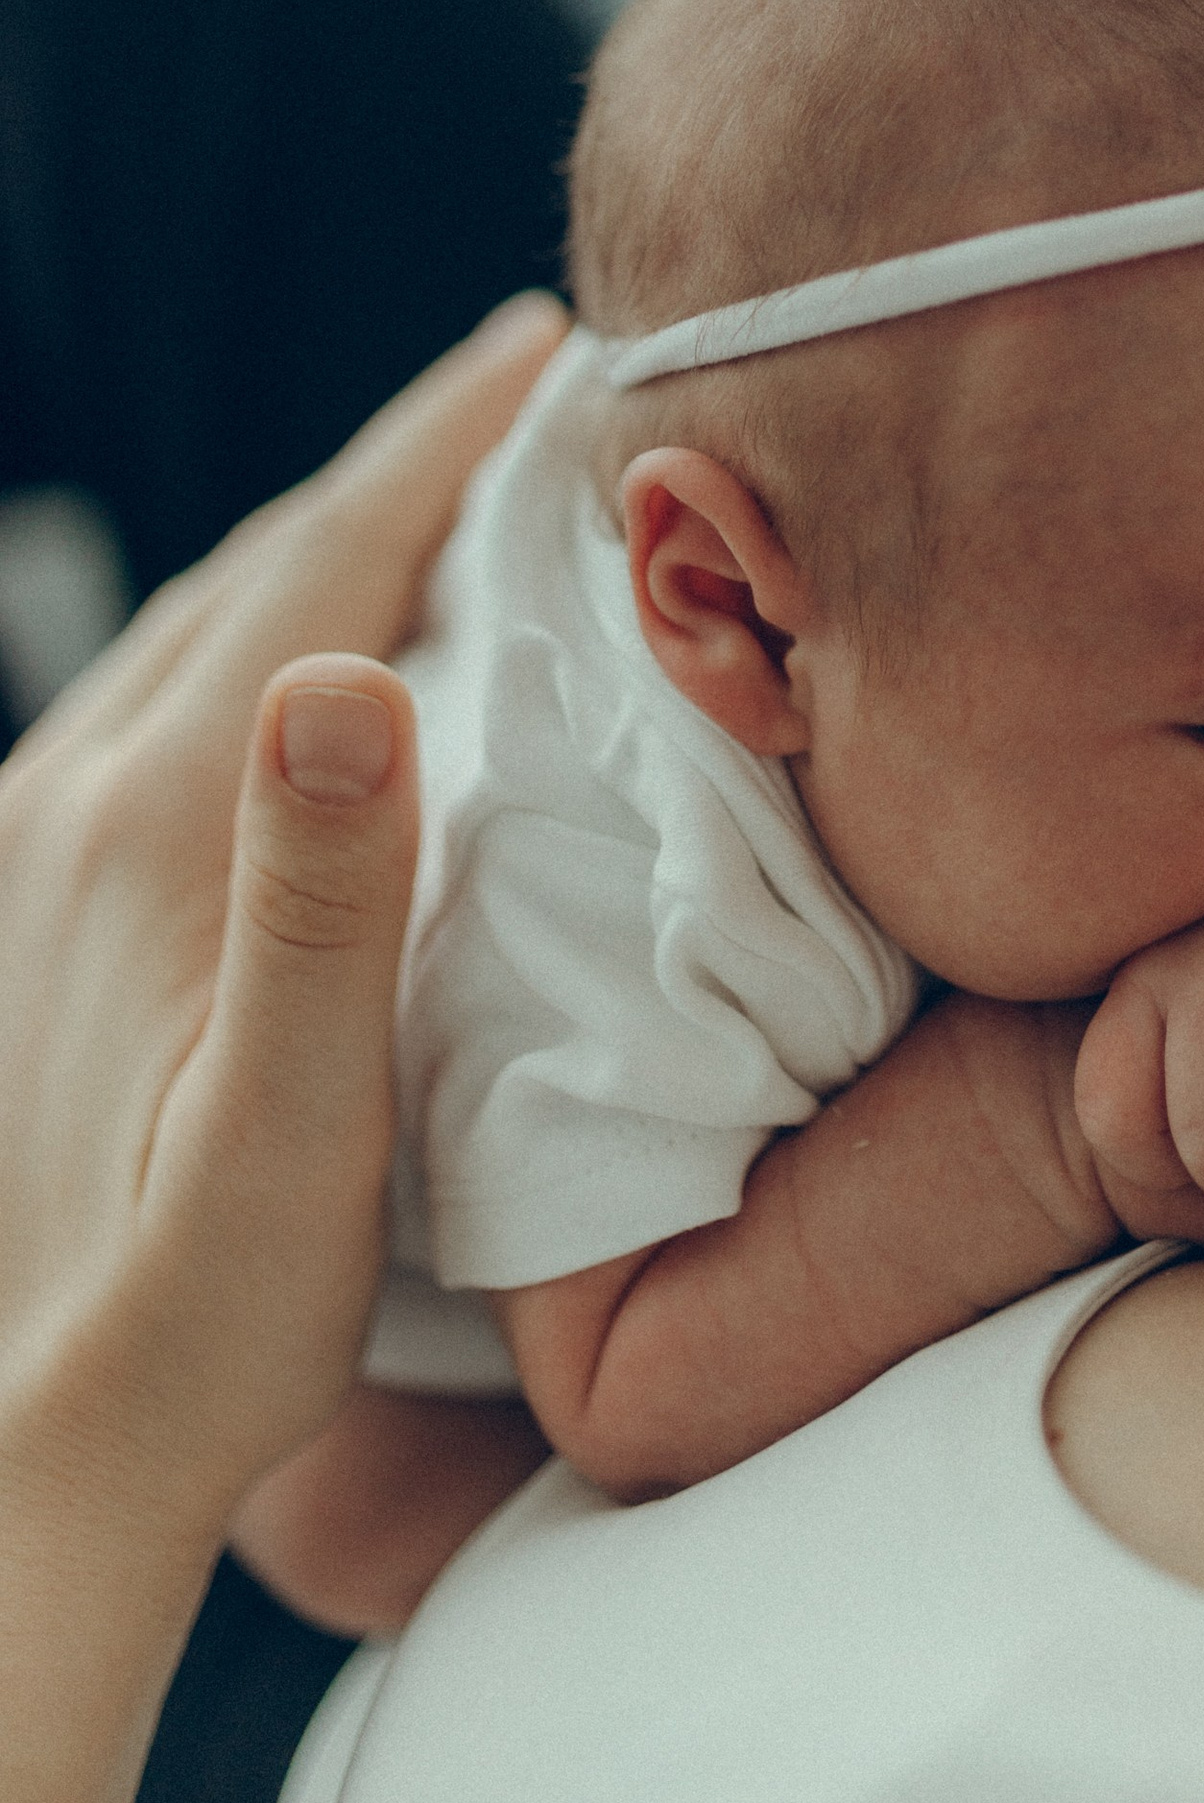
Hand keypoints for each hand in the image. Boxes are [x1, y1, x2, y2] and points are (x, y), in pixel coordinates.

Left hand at [0, 295, 561, 1802]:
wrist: (20, 1461)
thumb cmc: (193, 1325)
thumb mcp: (293, 1132)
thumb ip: (322, 901)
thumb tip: (348, 673)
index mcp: (153, 819)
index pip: (327, 560)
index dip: (442, 438)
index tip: (550, 341)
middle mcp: (63, 795)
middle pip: (262, 571)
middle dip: (398, 469)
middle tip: (528, 395)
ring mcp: (21, 845)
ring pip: (201, 629)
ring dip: (326, 549)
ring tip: (439, 506)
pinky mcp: (11, 902)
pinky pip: (154, 703)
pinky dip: (258, 636)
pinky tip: (304, 677)